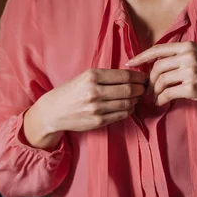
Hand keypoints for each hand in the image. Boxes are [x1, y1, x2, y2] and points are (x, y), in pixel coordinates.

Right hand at [24, 69, 146, 148]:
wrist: (52, 112)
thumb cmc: (70, 92)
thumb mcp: (84, 77)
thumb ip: (105, 76)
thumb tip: (131, 76)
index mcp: (92, 76)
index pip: (124, 75)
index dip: (138, 76)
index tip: (144, 77)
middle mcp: (94, 91)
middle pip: (129, 89)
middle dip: (141, 88)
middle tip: (144, 88)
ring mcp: (97, 108)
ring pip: (128, 103)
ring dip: (136, 100)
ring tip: (137, 97)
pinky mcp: (98, 121)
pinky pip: (122, 115)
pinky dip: (129, 110)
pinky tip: (129, 106)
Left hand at [126, 42, 196, 109]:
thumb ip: (179, 57)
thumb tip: (153, 65)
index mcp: (188, 47)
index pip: (158, 49)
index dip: (141, 57)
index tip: (129, 63)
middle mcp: (189, 57)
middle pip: (157, 67)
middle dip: (149, 80)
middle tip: (148, 89)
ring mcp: (191, 72)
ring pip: (160, 81)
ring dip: (154, 92)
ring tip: (155, 97)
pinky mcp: (192, 88)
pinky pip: (168, 94)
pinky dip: (160, 100)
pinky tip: (161, 103)